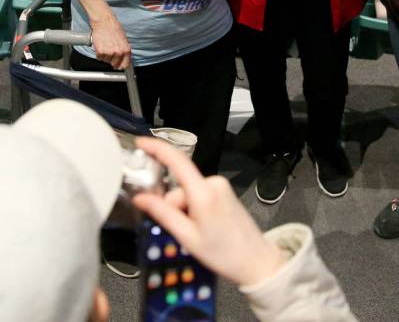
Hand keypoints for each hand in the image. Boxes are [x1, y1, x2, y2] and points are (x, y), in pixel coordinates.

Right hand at [91, 15, 130, 69]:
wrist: (104, 22)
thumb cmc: (114, 29)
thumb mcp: (124, 40)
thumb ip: (124, 50)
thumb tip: (124, 59)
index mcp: (126, 50)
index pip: (125, 65)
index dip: (121, 66)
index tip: (119, 66)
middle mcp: (119, 52)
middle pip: (114, 65)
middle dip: (112, 60)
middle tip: (110, 52)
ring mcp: (109, 53)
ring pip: (106, 61)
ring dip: (105, 56)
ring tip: (106, 45)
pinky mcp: (100, 52)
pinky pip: (99, 57)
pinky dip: (99, 53)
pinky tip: (101, 45)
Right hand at [132, 137, 286, 286]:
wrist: (254, 260)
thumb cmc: (222, 253)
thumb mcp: (187, 237)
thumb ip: (162, 214)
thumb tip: (140, 198)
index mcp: (203, 192)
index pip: (176, 161)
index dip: (156, 148)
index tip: (140, 143)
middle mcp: (213, 182)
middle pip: (178, 187)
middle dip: (172, 207)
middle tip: (181, 232)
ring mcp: (220, 186)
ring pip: (187, 193)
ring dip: (183, 210)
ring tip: (196, 233)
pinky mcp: (223, 191)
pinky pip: (197, 194)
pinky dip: (192, 208)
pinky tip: (202, 226)